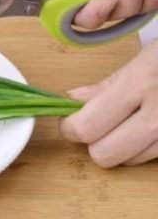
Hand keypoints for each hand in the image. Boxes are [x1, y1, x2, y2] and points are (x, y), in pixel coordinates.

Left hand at [60, 39, 157, 166]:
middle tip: (96, 122)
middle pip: (104, 155)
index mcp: (141, 85)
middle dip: (92, 141)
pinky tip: (147, 127)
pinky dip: (142, 149)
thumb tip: (72, 100)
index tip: (69, 119)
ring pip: (129, 161)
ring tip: (127, 121)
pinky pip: (154, 159)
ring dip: (118, 146)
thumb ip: (107, 84)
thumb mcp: (144, 58)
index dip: (70, 126)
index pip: (88, 127)